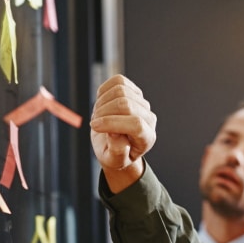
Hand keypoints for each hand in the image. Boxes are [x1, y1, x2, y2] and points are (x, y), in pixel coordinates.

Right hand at [89, 74, 155, 191]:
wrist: (115, 144)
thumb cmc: (115, 154)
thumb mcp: (114, 161)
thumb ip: (117, 152)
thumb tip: (114, 133)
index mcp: (147, 138)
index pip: (135, 124)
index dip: (112, 123)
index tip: (94, 127)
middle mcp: (149, 118)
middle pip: (126, 105)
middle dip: (104, 113)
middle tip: (95, 124)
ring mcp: (142, 102)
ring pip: (121, 91)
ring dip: (102, 103)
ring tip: (98, 116)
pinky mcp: (133, 90)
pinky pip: (118, 81)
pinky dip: (104, 90)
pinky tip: (101, 103)